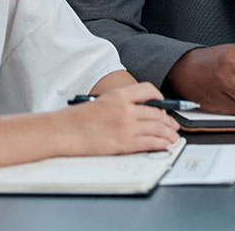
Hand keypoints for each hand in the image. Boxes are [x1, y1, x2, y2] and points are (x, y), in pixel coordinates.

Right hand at [62, 82, 178, 155]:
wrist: (61, 132)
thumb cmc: (75, 119)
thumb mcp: (100, 102)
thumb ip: (120, 104)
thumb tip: (137, 111)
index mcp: (119, 95)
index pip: (149, 90)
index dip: (160, 98)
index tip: (163, 104)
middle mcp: (126, 109)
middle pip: (157, 112)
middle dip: (169, 120)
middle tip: (174, 125)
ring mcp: (126, 126)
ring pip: (158, 128)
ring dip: (169, 133)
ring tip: (173, 137)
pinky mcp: (124, 143)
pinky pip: (150, 142)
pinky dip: (161, 143)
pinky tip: (165, 145)